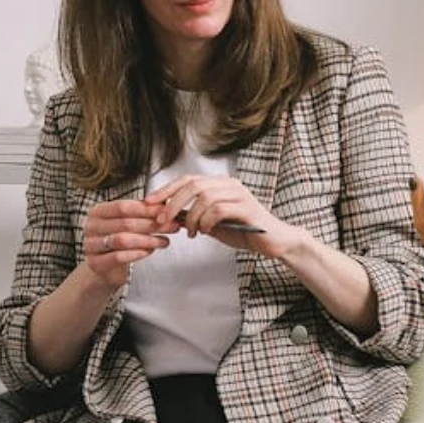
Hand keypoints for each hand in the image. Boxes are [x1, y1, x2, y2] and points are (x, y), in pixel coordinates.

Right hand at [80, 199, 178, 288]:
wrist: (105, 268)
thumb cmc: (119, 241)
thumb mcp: (128, 223)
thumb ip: (142, 213)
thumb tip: (166, 204)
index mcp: (98, 211)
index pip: (123, 206)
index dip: (146, 209)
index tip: (166, 211)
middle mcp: (91, 226)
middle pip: (125, 223)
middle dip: (152, 224)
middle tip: (172, 226)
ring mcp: (90, 245)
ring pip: (122, 240)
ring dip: (147, 240)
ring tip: (164, 241)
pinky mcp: (94, 263)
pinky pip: (118, 257)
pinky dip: (137, 254)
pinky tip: (150, 251)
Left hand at [144, 175, 307, 258]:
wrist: (274, 242)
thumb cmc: (244, 231)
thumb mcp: (212, 224)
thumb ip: (194, 217)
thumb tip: (168, 216)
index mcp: (220, 185)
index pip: (188, 180)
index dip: (166, 190)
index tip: (149, 202)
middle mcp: (230, 185)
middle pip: (193, 185)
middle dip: (173, 202)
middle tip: (162, 220)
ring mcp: (240, 195)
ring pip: (205, 196)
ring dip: (191, 216)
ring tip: (191, 232)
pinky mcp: (247, 208)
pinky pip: (218, 209)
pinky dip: (206, 221)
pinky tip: (205, 232)